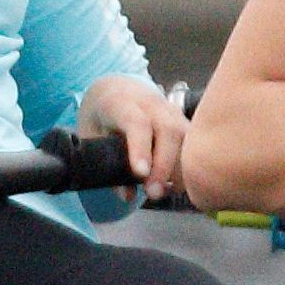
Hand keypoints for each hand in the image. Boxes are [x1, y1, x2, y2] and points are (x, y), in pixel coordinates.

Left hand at [78, 76, 189, 200]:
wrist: (116, 90)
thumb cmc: (101, 117)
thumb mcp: (91, 138)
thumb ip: (106, 165)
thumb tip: (127, 195)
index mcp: (121, 102)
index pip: (136, 122)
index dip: (141, 148)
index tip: (140, 174)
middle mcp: (151, 102)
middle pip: (168, 130)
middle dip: (164, 165)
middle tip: (154, 193)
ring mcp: (172, 109)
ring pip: (186, 136)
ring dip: (181, 167)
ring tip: (169, 190)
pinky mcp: (184, 120)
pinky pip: (194, 141)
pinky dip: (190, 164)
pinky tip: (180, 182)